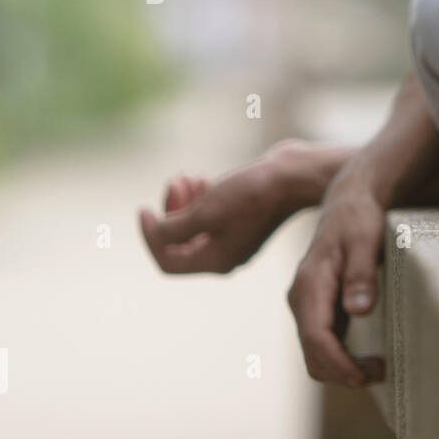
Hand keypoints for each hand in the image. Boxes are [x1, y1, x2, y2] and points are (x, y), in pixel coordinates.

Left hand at [139, 150, 298, 274]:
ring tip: (189, 177)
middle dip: (170, 211)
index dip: (149, 237)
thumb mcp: (204, 211)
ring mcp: (235, 237)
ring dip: (183, 200)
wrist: (295, 177)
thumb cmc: (252, 195)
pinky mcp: (243, 218)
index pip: (168, 261)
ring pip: (193, 225)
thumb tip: (156, 233)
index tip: (144, 209)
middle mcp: (225, 254)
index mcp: (216, 261)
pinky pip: (210, 214)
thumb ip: (172, 229)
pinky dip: (200, 198)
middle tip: (177, 182)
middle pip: (179, 242)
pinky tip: (202, 178)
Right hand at [287, 165, 387, 386]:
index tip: (364, 377)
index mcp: (310, 284)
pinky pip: (322, 343)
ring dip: (341, 369)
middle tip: (380, 374)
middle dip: (341, 372)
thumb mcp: (366, 241)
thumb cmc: (359, 220)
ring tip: (377, 369)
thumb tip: (359, 311)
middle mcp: (301, 299)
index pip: (316, 336)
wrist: (349, 203)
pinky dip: (340, 359)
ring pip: (314, 353)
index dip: (338, 363)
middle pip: (312, 353)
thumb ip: (361, 275)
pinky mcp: (317, 309)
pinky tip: (366, 359)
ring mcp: (306, 306)